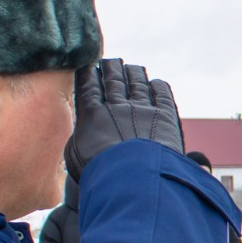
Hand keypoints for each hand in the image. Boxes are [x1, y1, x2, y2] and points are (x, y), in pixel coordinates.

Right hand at [65, 58, 184, 180]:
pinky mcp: (165, 116)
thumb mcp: (75, 157)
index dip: (90, 75)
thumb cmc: (100, 174)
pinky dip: (158, 86)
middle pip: (114, 80)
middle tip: (111, 62)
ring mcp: (142, 109)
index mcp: (93, 115)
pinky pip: (162, 94)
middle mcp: (117, 107)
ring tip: (132, 68)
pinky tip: (156, 83)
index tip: (89, 67)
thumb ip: (78, 137)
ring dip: (134, 73)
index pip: (89, 87)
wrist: (133, 180)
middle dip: (111, 68)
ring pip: (138, 82)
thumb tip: (84, 129)